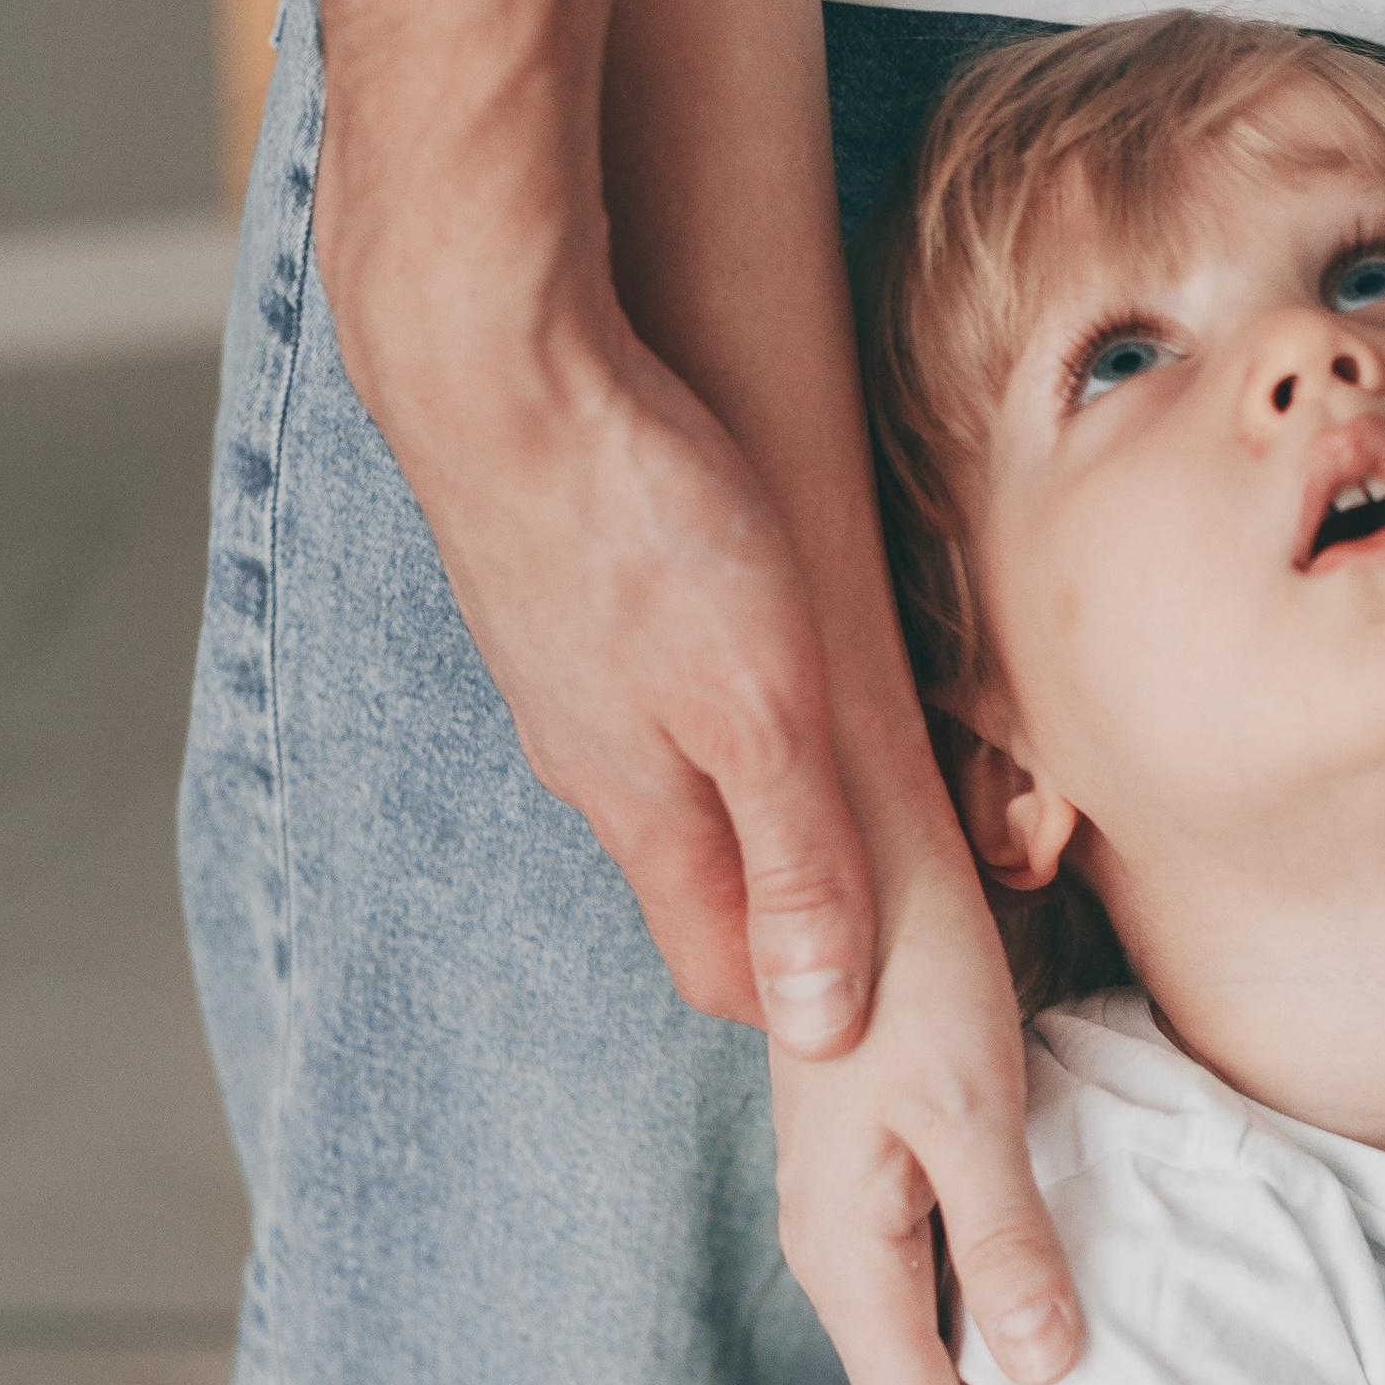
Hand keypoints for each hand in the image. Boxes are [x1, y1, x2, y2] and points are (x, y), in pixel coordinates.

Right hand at [329, 208, 875, 1057]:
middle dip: (786, 897)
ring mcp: (561, 674)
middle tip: (891, 875)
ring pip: (666, 774)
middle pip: (697, 875)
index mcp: (639, 814)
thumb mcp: (763, 713)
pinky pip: (640, 682)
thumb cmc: (636, 524)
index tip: (892, 988)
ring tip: (836, 757)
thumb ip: (798, 862)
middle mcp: (586, 760)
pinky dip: (706, 696)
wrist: (491, 358)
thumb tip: (824, 1025)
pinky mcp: (554, 590)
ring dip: (748, 790)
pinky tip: (747, 637)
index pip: (719, 968)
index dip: (803, 997)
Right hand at [769, 810, 1082, 1384]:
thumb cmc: (906, 954)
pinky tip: (1032, 1379)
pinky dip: (987, 1360)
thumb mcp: (972, 1103)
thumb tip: (1045, 1376)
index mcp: (847, 1251)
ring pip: (929, 1362)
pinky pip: (941, 1298)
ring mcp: (858, 1207)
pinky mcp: (887, 1164)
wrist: (841, 836)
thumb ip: (1008, 1242)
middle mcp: (840, 1246)